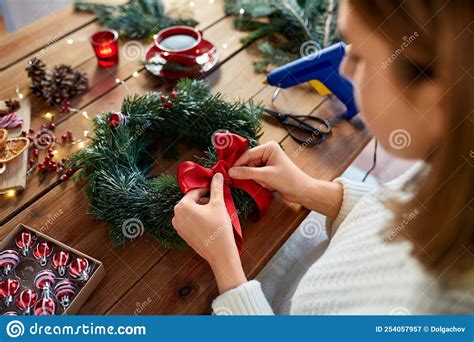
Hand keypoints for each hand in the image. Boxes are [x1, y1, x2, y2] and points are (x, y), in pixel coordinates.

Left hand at [172, 173, 246, 292]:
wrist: (220, 254)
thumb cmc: (218, 229)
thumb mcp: (218, 204)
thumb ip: (216, 188)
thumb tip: (217, 175)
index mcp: (182, 206)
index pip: (195, 191)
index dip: (207, 189)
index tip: (216, 188)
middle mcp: (176, 216)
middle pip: (192, 201)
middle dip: (205, 199)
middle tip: (218, 200)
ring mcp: (179, 227)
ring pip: (192, 211)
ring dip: (203, 208)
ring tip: (216, 211)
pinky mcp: (184, 235)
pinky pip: (191, 221)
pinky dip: (200, 218)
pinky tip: (212, 221)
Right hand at [228, 141, 312, 203]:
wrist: (301, 191)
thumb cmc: (288, 179)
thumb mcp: (266, 176)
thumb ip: (247, 173)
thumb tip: (230, 171)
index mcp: (268, 147)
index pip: (248, 154)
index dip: (237, 163)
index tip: (227, 171)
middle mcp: (267, 152)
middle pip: (248, 162)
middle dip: (247, 172)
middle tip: (239, 180)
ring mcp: (267, 161)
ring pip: (251, 170)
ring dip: (254, 178)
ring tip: (264, 183)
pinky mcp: (268, 171)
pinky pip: (256, 175)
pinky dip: (258, 181)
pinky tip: (267, 185)